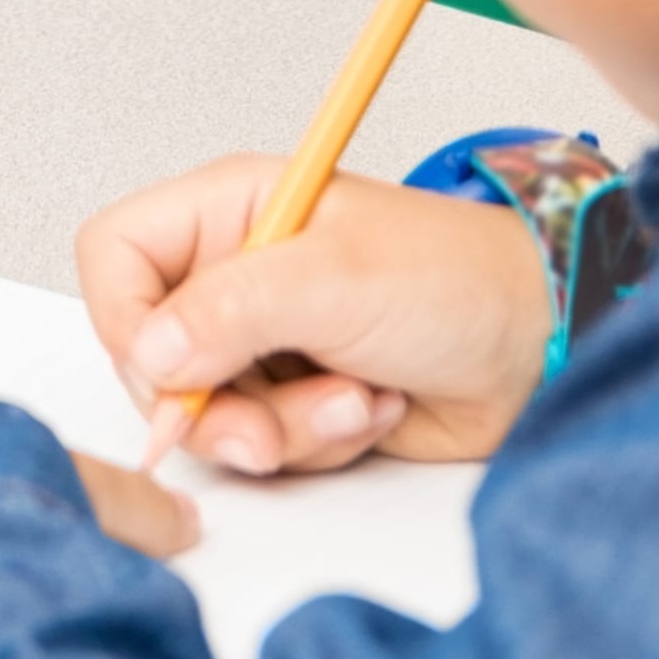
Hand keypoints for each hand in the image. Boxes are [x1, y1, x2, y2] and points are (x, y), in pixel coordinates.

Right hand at [77, 156, 556, 476]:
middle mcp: (236, 276)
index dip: (122, 319)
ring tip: (355, 399)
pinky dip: (320, 441)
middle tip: (265, 427)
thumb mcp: (337, 279)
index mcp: (230, 212)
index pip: (116, 257)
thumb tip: (151, 350)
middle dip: (215, 405)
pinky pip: (266, 445)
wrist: (542, 345)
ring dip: (284, 427)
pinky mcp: (299, 400)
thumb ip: (232, 309)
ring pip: (211, 415)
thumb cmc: (457, 279)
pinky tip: (373, 406)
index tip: (167, 369)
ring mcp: (266, 343)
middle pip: (153, 357)